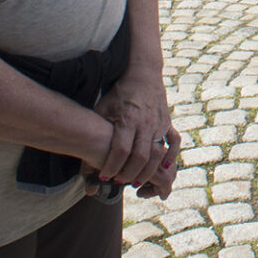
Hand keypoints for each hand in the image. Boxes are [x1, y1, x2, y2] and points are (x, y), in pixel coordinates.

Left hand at [92, 70, 178, 193]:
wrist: (143, 74)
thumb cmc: (119, 94)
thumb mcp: (103, 109)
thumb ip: (95, 132)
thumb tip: (83, 152)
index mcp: (128, 119)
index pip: (121, 150)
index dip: (111, 166)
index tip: (103, 177)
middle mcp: (146, 123)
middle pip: (140, 157)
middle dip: (128, 174)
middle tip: (119, 182)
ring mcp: (159, 123)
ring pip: (157, 154)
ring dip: (147, 172)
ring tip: (135, 182)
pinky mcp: (167, 122)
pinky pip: (175, 142)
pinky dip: (172, 156)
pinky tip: (165, 168)